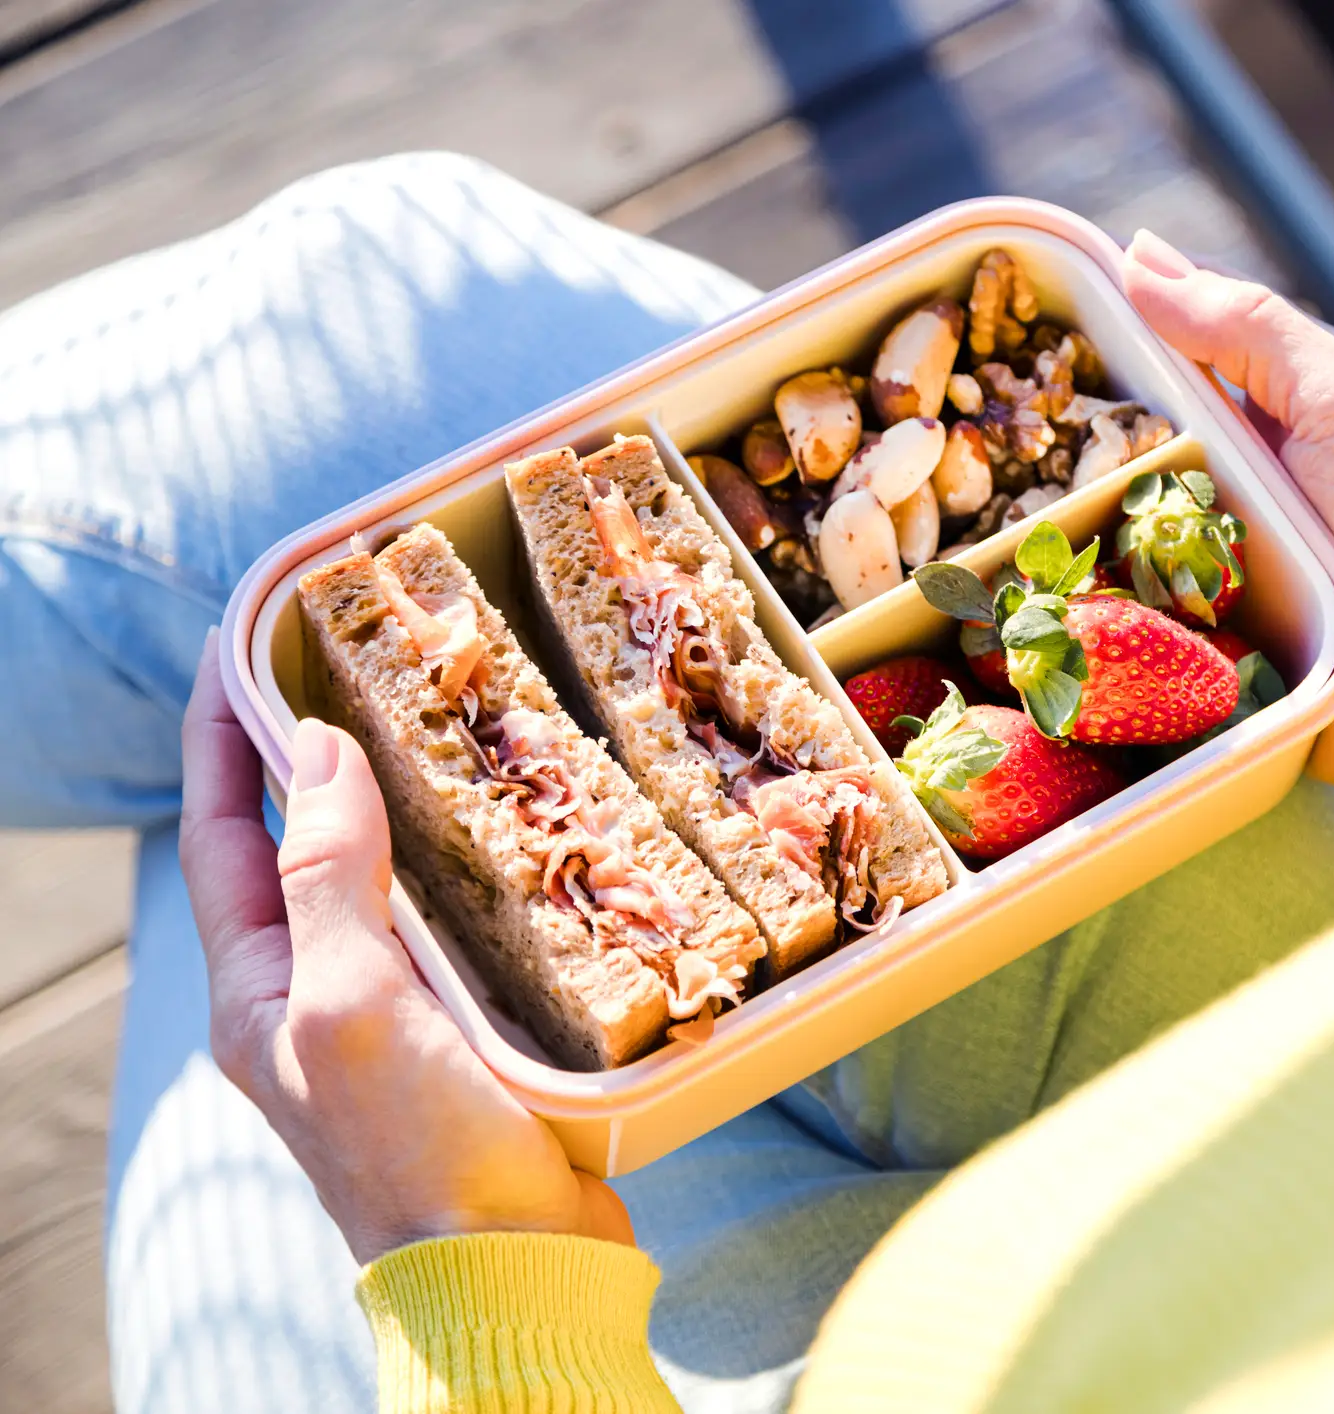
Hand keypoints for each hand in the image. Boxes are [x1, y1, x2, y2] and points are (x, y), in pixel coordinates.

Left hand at [179, 632, 633, 1263]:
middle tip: (364, 665)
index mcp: (257, 987)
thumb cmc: (419, 1153)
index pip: (220, 833)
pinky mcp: (470, 1030)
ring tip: (449, 723)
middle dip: (319, 753)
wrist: (513, 1270)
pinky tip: (523, 828)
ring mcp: (394, 1013)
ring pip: (388, 876)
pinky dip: (476, 861)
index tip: (245, 643)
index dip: (224, 736)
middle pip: (302, 845)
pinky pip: (458, 920)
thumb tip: (316, 749)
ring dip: (408, 801)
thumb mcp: (351, 1007)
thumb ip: (329, 879)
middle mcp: (315, 993)